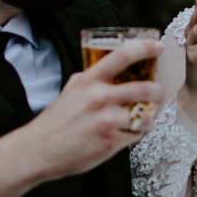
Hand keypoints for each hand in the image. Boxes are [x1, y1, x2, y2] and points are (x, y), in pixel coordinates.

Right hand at [0, 39, 163, 196]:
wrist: (39, 150)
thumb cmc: (56, 121)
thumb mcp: (71, 90)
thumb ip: (90, 79)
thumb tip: (109, 69)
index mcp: (89, 81)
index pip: (122, 56)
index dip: (145, 48)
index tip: (158, 46)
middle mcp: (99, 98)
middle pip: (145, 88)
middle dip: (158, 92)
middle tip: (158, 94)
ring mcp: (106, 121)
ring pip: (146, 116)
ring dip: (149, 118)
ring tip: (143, 119)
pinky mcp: (110, 142)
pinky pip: (137, 135)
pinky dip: (137, 134)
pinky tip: (129, 133)